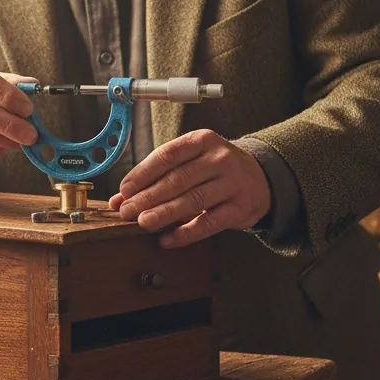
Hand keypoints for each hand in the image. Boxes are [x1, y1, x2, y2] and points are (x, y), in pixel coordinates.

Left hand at [108, 129, 271, 247]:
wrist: (260, 179)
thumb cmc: (214, 169)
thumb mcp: (189, 163)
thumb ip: (155, 178)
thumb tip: (119, 199)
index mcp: (202, 140)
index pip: (167, 155)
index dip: (143, 173)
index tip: (125, 190)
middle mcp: (220, 158)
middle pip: (178, 179)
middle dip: (148, 197)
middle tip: (127, 211)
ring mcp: (233, 182)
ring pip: (193, 200)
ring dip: (164, 213)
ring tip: (143, 223)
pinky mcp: (240, 207)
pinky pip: (209, 223)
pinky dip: (186, 233)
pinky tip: (167, 240)